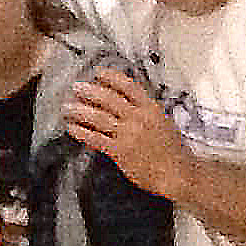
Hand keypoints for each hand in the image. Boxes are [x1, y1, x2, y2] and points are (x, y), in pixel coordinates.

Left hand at [63, 68, 190, 201]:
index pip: (129, 86)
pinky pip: (96, 139)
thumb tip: (126, 104)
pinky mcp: (120, 151)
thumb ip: (145, 112)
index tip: (99, 73)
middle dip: (90, 91)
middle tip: (76, 87)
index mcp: (151, 109)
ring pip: (99, 118)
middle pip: (109, 99)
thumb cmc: (172, 150)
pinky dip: (82, 133)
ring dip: (80, 111)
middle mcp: (138, 118)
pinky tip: (72, 128)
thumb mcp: (163, 122)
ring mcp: (128, 134)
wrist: (178, 172)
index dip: (112, 78)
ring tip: (68, 107)